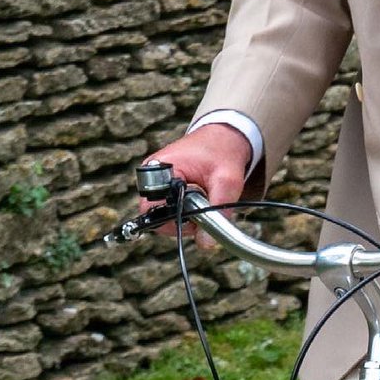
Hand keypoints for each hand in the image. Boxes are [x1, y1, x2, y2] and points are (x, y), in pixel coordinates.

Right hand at [140, 122, 252, 247]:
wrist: (226, 135)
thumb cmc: (224, 153)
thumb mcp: (228, 182)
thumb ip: (218, 212)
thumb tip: (206, 244)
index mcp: (161, 168)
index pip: (153, 210)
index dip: (175, 221)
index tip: (196, 217)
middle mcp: (152, 172)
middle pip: (156, 215)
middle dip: (182, 219)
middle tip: (203, 207)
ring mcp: (155, 178)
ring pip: (163, 213)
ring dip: (185, 214)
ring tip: (203, 198)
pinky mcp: (163, 183)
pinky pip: (169, 206)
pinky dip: (185, 208)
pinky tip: (198, 196)